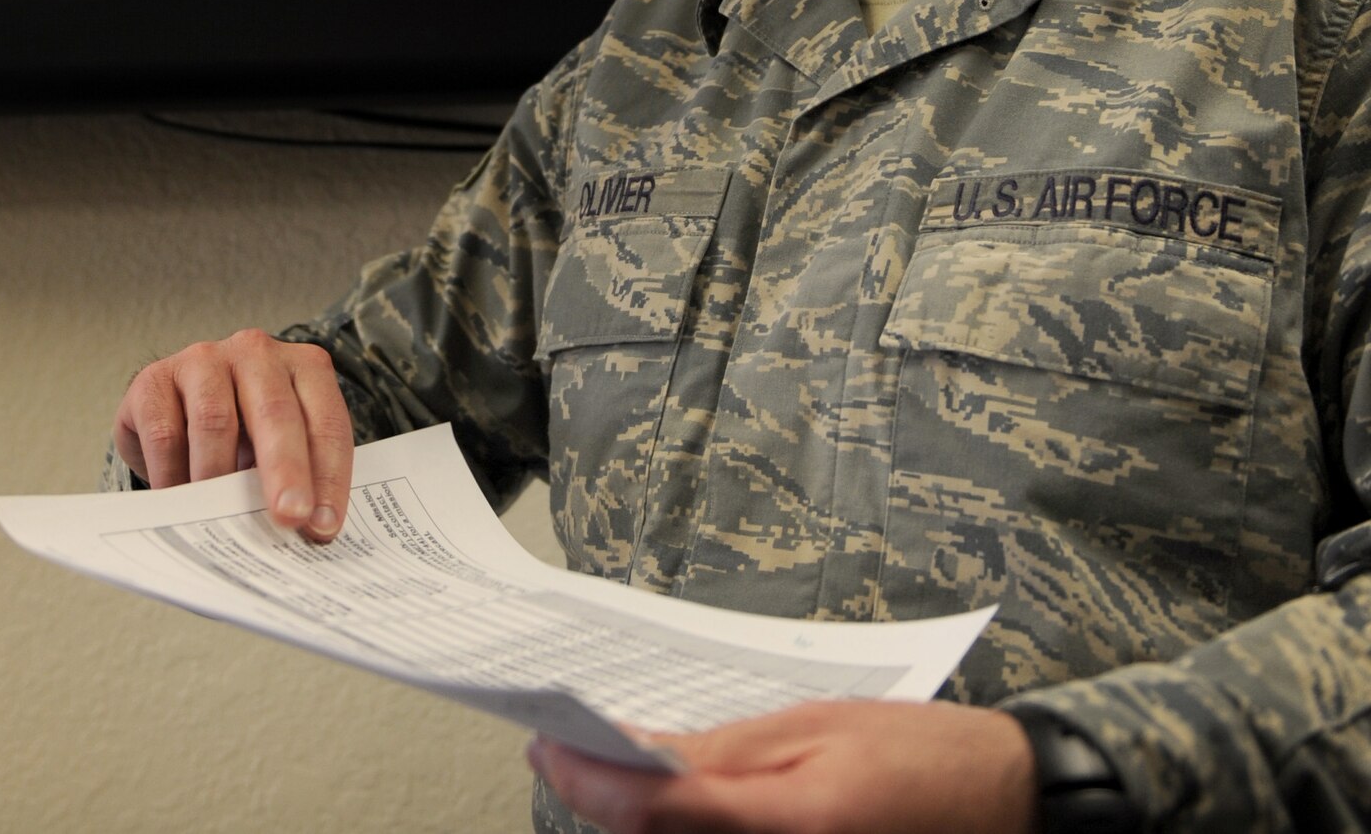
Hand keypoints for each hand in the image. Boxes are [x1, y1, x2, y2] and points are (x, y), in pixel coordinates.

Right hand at [114, 328, 354, 540]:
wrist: (174, 411)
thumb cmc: (242, 433)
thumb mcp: (279, 447)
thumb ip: (297, 476)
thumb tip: (307, 531)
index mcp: (302, 366)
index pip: (325, 420)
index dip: (329, 474)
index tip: (324, 525)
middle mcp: (255, 353)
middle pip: (276, 412)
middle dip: (286, 471)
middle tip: (289, 517)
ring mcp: (202, 361)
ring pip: (215, 420)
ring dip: (221, 479)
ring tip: (224, 520)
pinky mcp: (153, 380)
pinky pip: (165, 433)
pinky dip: (173, 476)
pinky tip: (179, 504)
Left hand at [527, 700, 1039, 833]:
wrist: (1009, 809)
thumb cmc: (921, 759)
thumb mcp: (814, 730)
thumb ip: (716, 753)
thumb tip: (626, 751)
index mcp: (792, 824)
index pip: (654, 811)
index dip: (587, 778)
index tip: (545, 741)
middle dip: (603, 801)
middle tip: (567, 743)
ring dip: (639, 822)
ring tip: (611, 766)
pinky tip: (673, 801)